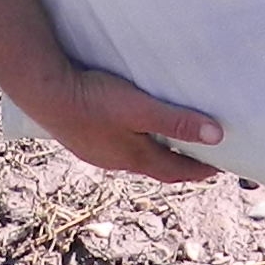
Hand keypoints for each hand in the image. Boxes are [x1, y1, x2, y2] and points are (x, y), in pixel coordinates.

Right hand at [17, 61, 224, 182]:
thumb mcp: (141, 109)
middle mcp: (116, 162)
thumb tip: (216, 136)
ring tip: (167, 143)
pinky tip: (127, 132)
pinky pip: (115, 147)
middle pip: (155, 168)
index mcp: (134, 158)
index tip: (219, 167)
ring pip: (133, 158)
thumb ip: (177, 122)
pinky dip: (131, 144)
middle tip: (198, 158)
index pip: (175, 171)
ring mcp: (96, 153)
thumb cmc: (94, 100)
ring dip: (153, 154)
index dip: (199, 170)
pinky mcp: (82, 139)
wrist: (44, 92)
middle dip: (178, 165)